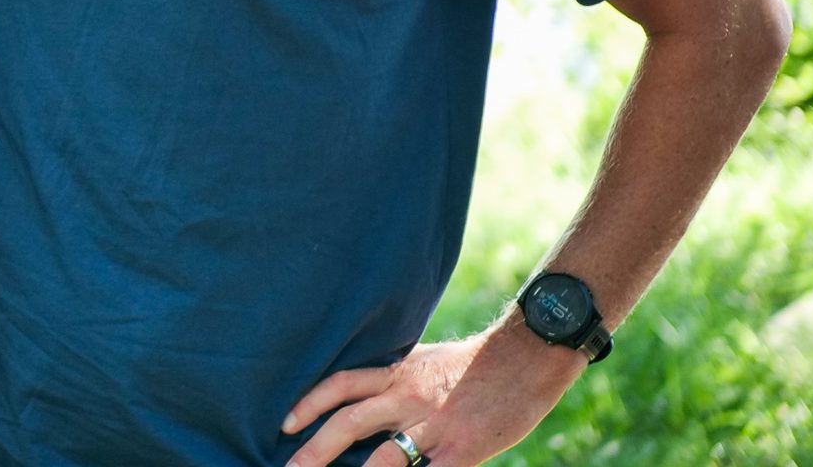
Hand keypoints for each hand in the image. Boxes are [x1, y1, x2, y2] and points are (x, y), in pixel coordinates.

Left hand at [281, 319, 584, 466]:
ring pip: (382, 458)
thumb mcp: (426, 361)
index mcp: (399, 373)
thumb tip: (363, 396)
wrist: (527, 356)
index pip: (342, 384)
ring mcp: (435, 424)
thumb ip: (396, 380)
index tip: (285, 424)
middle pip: (350, 422)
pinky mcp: (463, 448)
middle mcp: (409, 396)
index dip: (309, 403)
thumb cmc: (475, 364)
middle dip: (315, 450)